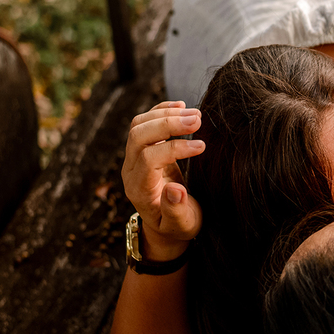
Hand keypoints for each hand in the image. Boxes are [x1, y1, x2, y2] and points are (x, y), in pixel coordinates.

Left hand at [121, 101, 204, 250]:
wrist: (167, 223)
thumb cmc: (178, 226)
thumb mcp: (182, 225)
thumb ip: (177, 211)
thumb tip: (175, 190)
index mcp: (139, 189)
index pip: (148, 159)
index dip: (174, 149)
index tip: (202, 146)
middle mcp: (131, 170)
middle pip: (138, 136)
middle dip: (167, 124)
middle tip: (198, 119)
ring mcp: (134, 157)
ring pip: (139, 125)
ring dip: (166, 114)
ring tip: (195, 114)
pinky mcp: (143, 147)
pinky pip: (144, 121)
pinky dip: (161, 110)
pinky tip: (181, 106)